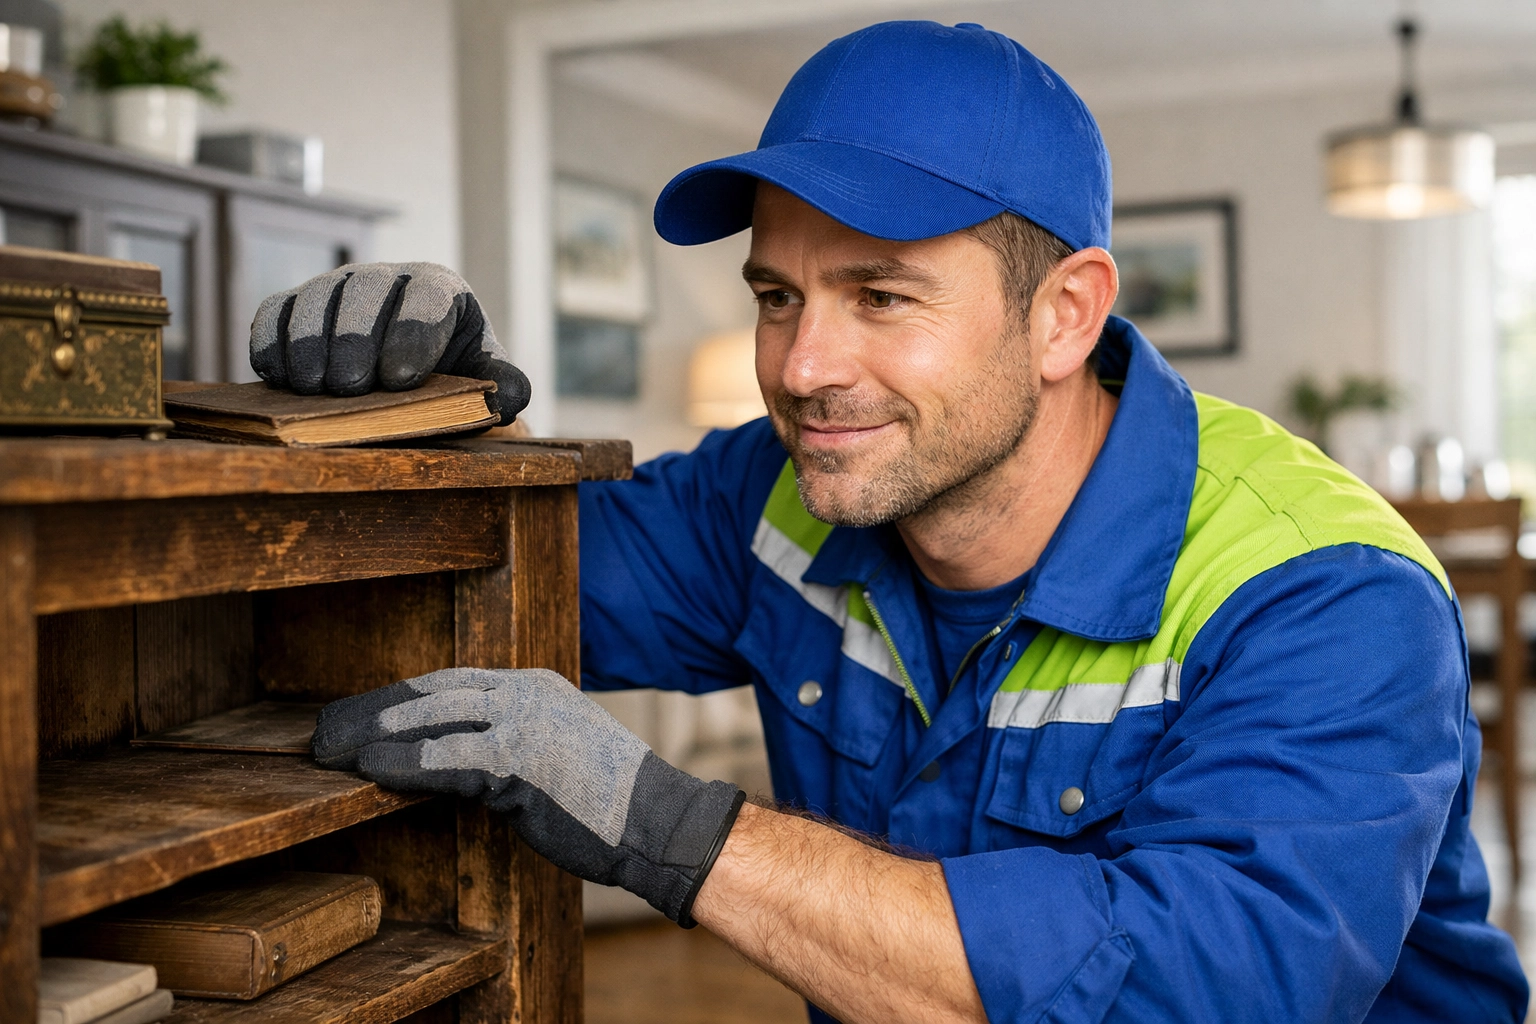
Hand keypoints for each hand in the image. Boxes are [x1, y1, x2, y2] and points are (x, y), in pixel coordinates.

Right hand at [250, 262, 530, 423]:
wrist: (411, 371)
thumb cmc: (451, 371)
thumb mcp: (483, 377)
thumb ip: (503, 384)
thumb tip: (512, 395)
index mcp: (439, 288)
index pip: (427, 299)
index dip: (413, 334)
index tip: (402, 379)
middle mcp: (386, 278)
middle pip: (365, 291)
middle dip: (356, 339)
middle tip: (353, 386)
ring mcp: (337, 287)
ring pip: (317, 298)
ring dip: (311, 342)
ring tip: (314, 388)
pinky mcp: (297, 305)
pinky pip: (276, 311)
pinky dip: (272, 340)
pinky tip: (279, 376)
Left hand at [311, 667, 744, 925]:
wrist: (657, 820)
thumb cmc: (609, 800)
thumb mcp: (556, 752)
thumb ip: (507, 745)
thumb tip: (452, 762)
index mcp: (534, 686)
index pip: (450, 682)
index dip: (399, 698)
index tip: (362, 714)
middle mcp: (526, 694)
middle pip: (432, 691)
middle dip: (373, 710)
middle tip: (326, 729)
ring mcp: (523, 723)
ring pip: (431, 717)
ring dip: (374, 734)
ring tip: (331, 750)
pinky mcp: (519, 762)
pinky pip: (446, 758)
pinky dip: (402, 762)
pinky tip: (370, 770)